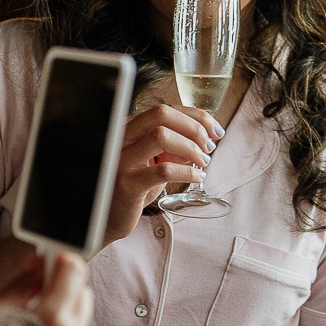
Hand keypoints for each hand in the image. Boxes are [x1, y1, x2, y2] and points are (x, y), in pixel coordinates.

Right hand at [0, 249, 93, 325]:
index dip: (61, 261)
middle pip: (82, 292)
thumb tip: (38, 261)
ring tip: (35, 322)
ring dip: (64, 311)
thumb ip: (21, 283)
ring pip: (80, 316)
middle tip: (36, 295)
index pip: (75, 271)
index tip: (50, 260)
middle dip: (63, 288)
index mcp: (52, 318)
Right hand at [101, 102, 222, 244]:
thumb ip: (174, 145)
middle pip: (161, 114)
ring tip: (203, 162)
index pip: (166, 109)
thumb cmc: (134, 185)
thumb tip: (205, 137)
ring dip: (191, 147)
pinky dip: (187, 171)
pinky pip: (163, 170)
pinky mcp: (127, 184)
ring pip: (161, 136)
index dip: (196, 116)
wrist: (109, 216)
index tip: (216, 131)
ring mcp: (121, 159)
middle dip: (194, 127)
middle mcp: (121, 137)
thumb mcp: (154, 159)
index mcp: (129, 127)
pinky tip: (197, 177)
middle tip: (209, 146)